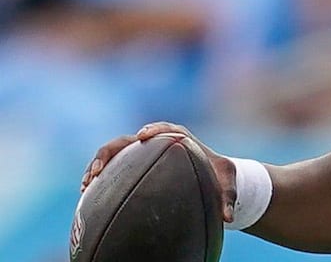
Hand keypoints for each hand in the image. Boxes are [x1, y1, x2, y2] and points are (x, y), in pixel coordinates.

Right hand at [80, 122, 238, 222]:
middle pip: (128, 140)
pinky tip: (86, 195)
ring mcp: (141, 154)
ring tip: (86, 184)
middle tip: (99, 170)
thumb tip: (228, 218)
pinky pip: (112, 168)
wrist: (210, 176)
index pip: (165, 128)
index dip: (153, 130)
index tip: (142, 137)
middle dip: (110, 152)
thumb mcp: (228, 183)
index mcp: (180, 138)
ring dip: (97, 165)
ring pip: (114, 154)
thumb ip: (229, 197)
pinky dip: (99, 178)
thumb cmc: (219, 176)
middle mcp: (156, 142)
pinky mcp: (133, 165)